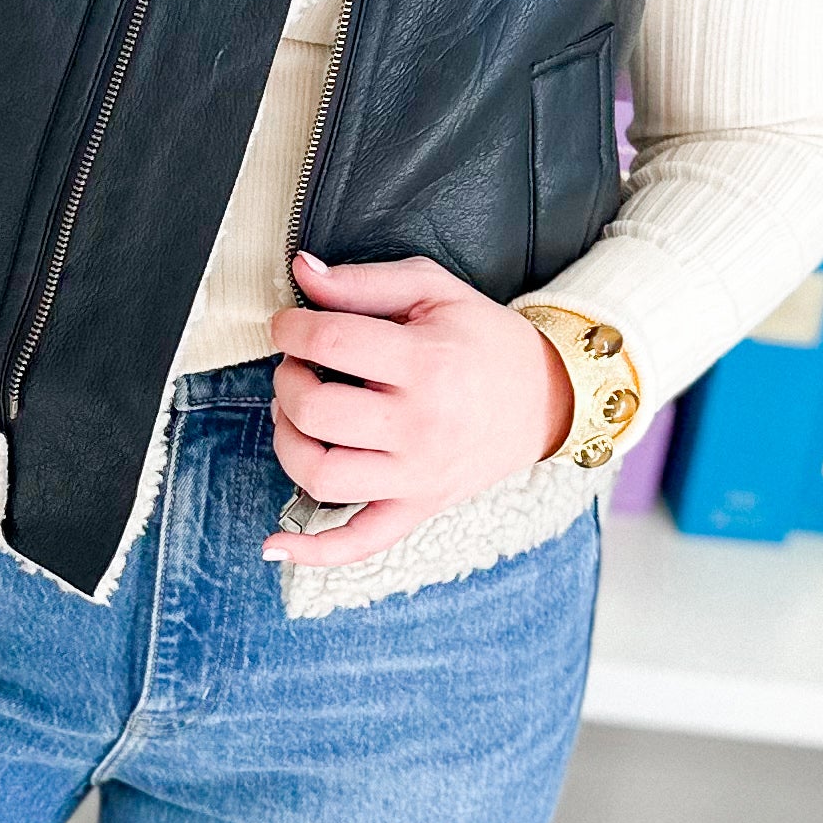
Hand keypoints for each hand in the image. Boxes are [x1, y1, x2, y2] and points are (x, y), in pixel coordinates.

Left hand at [263, 249, 572, 571]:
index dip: (291, 329)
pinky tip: (275, 544)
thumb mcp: (433, 291)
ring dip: (288, 441)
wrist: (547, 396)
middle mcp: (420, 426)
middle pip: (317, 411)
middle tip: (297, 365)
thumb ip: (363, 282)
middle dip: (286, 380)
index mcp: (426, 364)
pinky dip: (314, 550)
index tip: (289, 325)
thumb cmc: (484, 340)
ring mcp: (417, 475)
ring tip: (296, 415)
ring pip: (321, 475)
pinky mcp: (418, 507)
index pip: (330, 344)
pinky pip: (360, 542)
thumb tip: (300, 272)